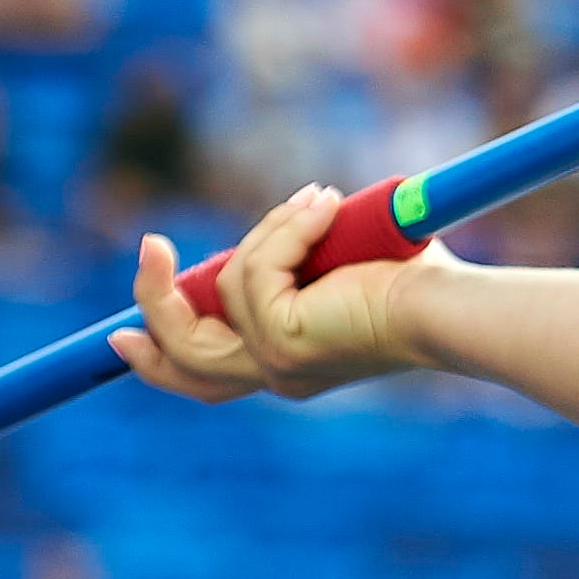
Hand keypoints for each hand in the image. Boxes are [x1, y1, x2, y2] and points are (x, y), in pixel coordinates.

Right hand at [109, 185, 451, 404]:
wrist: (453, 309)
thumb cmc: (425, 283)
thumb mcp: (348, 263)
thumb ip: (309, 254)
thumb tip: (305, 210)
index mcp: (292, 364)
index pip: (209, 377)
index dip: (161, 357)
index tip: (125, 335)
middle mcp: (278, 373)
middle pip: (184, 359)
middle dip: (155, 304)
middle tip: (151, 248)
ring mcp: (274, 363)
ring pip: (222, 289)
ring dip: (268, 233)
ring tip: (321, 202)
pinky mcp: (280, 340)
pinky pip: (255, 269)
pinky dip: (287, 231)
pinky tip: (329, 209)